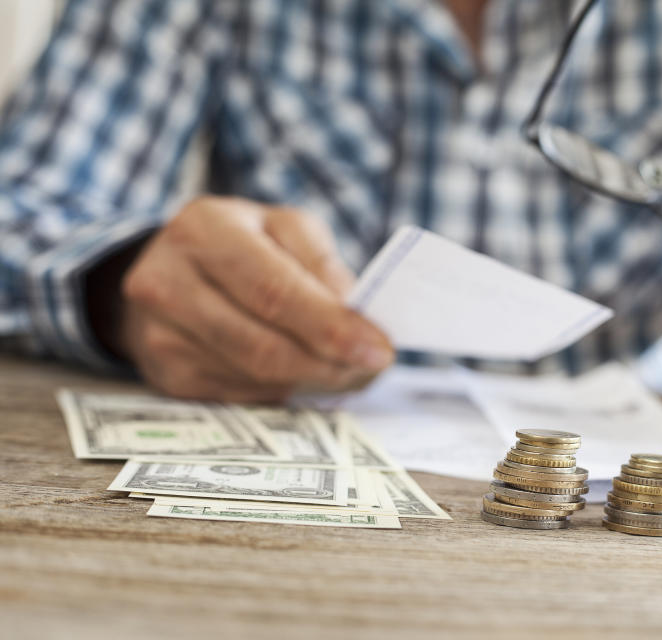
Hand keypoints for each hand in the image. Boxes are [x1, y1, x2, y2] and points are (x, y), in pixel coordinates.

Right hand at [115, 196, 392, 401]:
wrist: (168, 268)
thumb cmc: (244, 244)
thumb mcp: (285, 229)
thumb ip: (322, 266)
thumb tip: (357, 319)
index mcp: (205, 229)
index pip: (274, 290)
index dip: (330, 326)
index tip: (379, 348)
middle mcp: (168, 281)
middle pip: (262, 345)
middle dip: (329, 364)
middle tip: (372, 368)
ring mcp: (159, 334)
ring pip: (254, 377)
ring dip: (313, 380)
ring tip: (349, 371)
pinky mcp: (165, 374)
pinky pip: (240, 394)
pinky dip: (284, 389)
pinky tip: (306, 375)